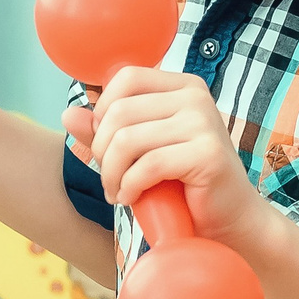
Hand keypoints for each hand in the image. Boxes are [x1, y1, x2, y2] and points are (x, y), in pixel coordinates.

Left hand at [64, 65, 271, 248]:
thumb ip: (107, 132)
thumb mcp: (141, 153)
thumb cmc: (185, 187)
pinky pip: (147, 165)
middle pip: (120, 111)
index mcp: (184, 87)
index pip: (126, 77)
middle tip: (111, 178)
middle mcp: (196, 97)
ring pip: (128, 140)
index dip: (103, 111)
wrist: (230, 221)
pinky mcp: (207, 154)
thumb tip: (68, 113)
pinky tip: (132, 199)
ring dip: (112, 173)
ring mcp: (204, 123)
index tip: (107, 146)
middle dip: (103, 150)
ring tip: (118, 192)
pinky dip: (130, 187)